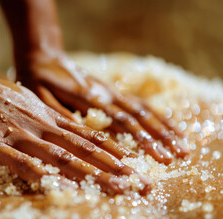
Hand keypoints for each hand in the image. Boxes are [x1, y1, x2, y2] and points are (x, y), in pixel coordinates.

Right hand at [0, 67, 150, 194]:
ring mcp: (19, 135)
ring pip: (63, 159)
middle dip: (116, 170)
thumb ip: (41, 117)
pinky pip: (23, 164)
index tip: (134, 165)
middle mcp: (40, 126)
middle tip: (141, 185)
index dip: (112, 152)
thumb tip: (56, 127)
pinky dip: (45, 176)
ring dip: (93, 175)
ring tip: (118, 189)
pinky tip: (65, 187)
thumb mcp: (23, 102)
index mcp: (46, 117)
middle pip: (85, 150)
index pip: (87, 136)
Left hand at [19, 55, 189, 163]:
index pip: (122, 121)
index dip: (142, 140)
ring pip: (146, 110)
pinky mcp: (114, 93)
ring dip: (166, 130)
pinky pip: (141, 106)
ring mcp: (113, 92)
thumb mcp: (40, 99)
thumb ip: (61, 115)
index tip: (158, 157)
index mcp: (90, 97)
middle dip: (162, 139)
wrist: (43, 56)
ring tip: (185, 149)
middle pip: (141, 117)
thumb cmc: (37, 81)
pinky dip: (160, 119)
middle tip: (180, 158)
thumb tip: (84, 137)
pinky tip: (173, 131)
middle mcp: (107, 93)